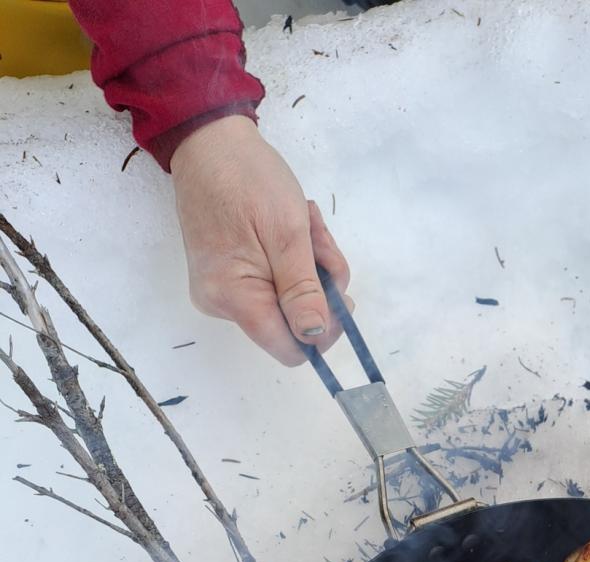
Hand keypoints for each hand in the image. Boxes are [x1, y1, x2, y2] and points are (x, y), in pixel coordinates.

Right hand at [169, 115, 350, 365]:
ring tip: (303, 222)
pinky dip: (292, 261)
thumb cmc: (248, 178)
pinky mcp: (227, 276)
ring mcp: (222, 291)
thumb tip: (315, 337)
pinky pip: (273, 284)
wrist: (210, 140)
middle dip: (317, 286)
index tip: (337, 291)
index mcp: (234, 298)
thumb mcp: (288, 233)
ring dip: (309, 267)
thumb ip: (302, 290)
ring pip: (287, 301)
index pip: (290, 349)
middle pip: (291, 323)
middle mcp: (222, 304)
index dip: (322, 329)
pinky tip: (288, 227)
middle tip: (317, 239)